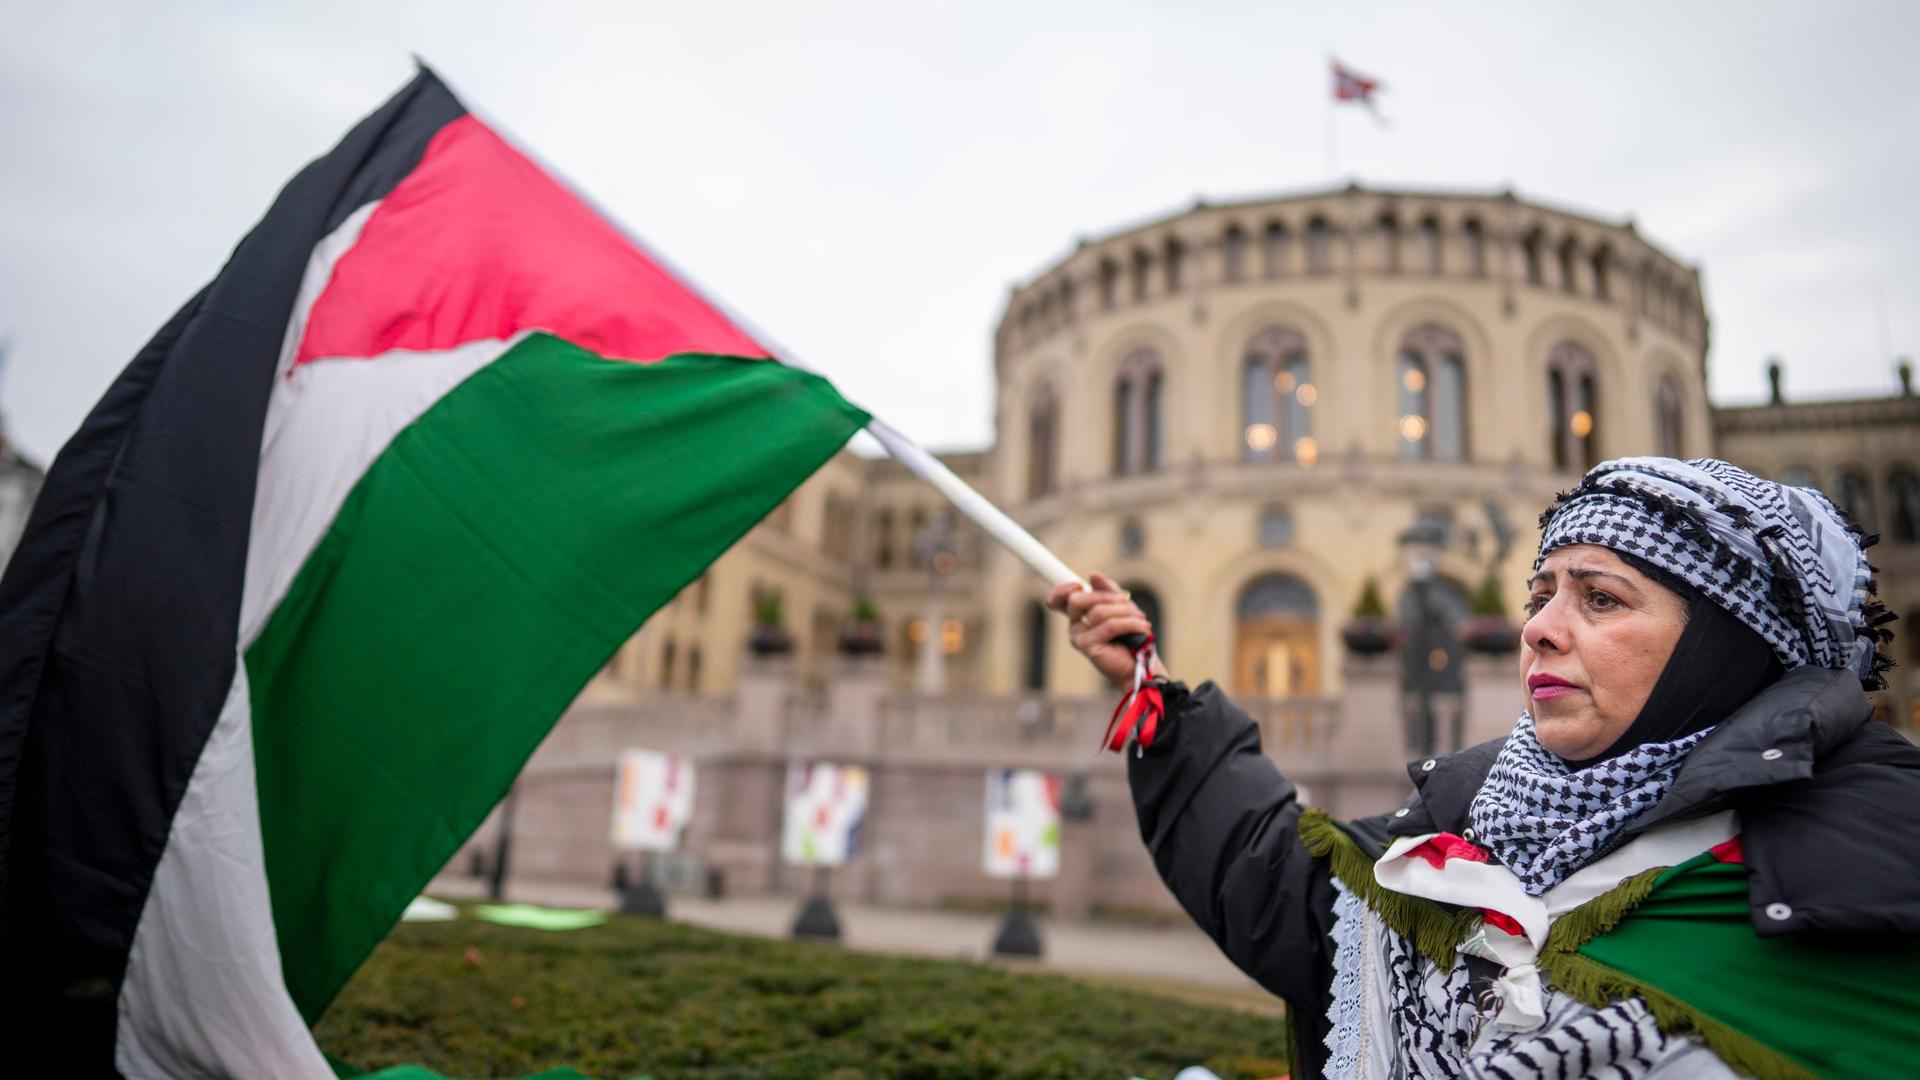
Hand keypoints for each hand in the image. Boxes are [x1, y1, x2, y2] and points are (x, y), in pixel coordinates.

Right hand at [1046, 571, 1165, 689]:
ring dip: (1124, 611)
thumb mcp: (1121, 605)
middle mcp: (1074, 625)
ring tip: (1141, 618)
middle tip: (1125, 599)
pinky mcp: (1088, 647)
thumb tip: (1093, 575)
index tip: (1078, 585)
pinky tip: (1142, 627)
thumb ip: (1107, 590)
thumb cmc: (1130, 633)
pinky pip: (1109, 626)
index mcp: (1079, 614)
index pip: (1057, 600)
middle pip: (1077, 600)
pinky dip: (1130, 623)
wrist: (1141, 663)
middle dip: (1104, 596)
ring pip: (1098, 612)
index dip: (1061, 590)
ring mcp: (1078, 637)